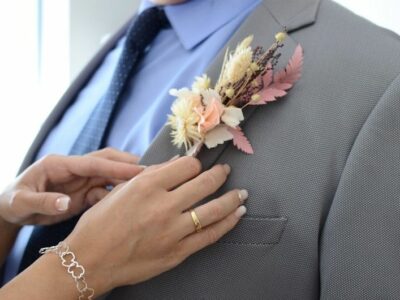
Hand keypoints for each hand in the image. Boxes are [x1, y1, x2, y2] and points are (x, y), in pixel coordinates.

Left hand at [0, 148, 143, 225]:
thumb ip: (42, 202)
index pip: (93, 163)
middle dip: (129, 165)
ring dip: (127, 180)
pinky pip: (106, 191)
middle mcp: (74, 169)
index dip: (117, 166)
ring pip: (110, 176)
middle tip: (153, 171)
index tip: (140, 170)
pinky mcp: (84, 192)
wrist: (12, 211)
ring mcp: (81, 180)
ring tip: (149, 186)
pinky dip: (118, 196)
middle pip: (107, 162)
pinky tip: (129, 203)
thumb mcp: (20, 203)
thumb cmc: (13, 202)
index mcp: (60, 164)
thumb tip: (66, 203)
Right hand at [65, 156, 247, 295]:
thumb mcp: (121, 190)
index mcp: (146, 186)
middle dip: (219, 174)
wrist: (90, 261)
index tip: (197, 165)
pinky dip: (228, 223)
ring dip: (232, 198)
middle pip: (204, 183)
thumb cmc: (99, 224)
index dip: (195, 163)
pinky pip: (210, 235)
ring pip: (214, 209)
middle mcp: (162, 206)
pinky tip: (237, 214)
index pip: (186, 166)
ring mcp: (172, 231)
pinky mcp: (177, 252)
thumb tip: (177, 165)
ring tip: (242, 193)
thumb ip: (151, 175)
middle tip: (225, 171)